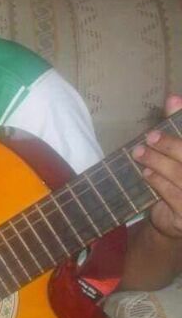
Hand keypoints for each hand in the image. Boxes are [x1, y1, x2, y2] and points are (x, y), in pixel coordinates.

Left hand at [133, 94, 181, 239]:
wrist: (175, 219)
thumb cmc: (180, 179)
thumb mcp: (179, 152)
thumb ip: (180, 127)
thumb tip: (173, 98)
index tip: (172, 100)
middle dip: (171, 145)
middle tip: (150, 136)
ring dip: (158, 162)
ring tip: (139, 153)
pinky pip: (174, 196)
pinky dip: (158, 182)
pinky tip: (146, 173)